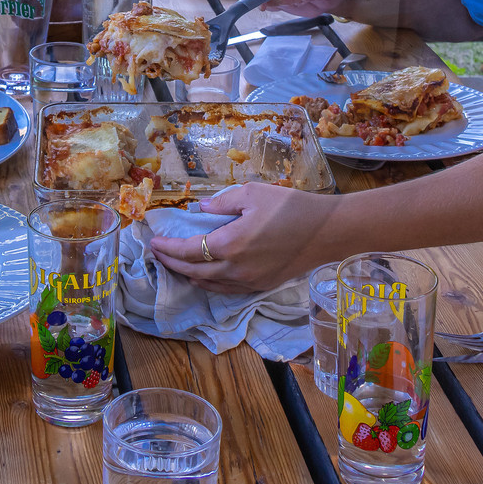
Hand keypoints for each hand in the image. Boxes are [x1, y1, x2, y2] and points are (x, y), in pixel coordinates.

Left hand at [149, 184, 336, 292]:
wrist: (328, 232)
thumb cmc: (291, 207)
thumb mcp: (252, 194)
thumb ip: (222, 202)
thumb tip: (200, 209)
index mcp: (230, 244)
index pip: (189, 251)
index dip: (168, 248)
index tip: (154, 242)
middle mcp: (236, 269)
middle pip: (194, 272)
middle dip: (172, 264)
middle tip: (158, 254)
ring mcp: (250, 282)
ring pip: (209, 285)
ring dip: (188, 276)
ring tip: (175, 265)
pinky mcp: (262, 286)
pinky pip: (227, 289)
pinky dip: (209, 283)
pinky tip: (204, 276)